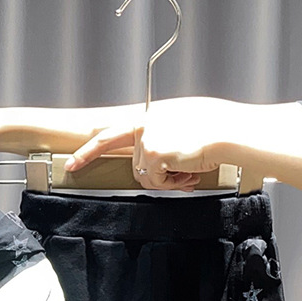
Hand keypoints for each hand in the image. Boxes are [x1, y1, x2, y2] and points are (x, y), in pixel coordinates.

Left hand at [63, 97, 261, 190]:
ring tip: (188, 168)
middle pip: (134, 165)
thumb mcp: (182, 125)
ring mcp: (146, 140)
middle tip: (171, 172)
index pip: (111, 134)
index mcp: (150, 117)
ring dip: (168, 180)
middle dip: (151, 176)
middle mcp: (145, 125)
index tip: (72, 162)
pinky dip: (172, 183)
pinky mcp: (153, 154)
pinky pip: (155, 182)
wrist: (229, 132)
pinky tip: (188, 172)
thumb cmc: (215, 129)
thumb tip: (156, 161)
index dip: (89, 150)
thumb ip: (162, 137)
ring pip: (145, 177)